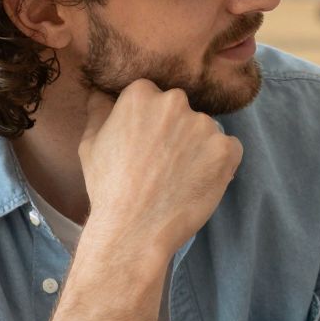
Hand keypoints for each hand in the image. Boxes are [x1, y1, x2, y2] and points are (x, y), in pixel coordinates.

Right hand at [79, 80, 241, 257]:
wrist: (135, 228)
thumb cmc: (108, 187)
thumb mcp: (90, 143)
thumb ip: (99, 111)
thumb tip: (101, 92)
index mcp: (141, 95)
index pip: (152, 95)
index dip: (150, 122)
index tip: (146, 143)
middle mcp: (175, 103)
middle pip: (180, 110)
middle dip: (175, 130)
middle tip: (163, 162)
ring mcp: (204, 125)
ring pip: (205, 130)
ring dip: (198, 147)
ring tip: (179, 177)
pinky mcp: (226, 149)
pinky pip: (230, 149)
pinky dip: (220, 163)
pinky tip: (200, 181)